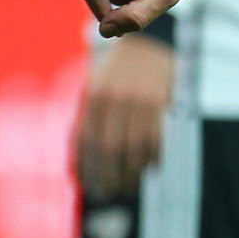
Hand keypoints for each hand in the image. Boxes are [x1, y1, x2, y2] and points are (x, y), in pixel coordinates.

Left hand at [73, 33, 174, 198]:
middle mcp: (117, 98)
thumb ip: (84, 128)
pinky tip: (147, 169)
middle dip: (108, 176)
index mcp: (95, 97)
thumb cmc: (115, 76)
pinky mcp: (162, 102)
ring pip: (135, 147)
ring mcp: (142, 100)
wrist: (149, 43)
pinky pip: (157, 138)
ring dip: (131, 173)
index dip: (89, 169)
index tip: (91, 188)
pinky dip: (152, 158)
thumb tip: (75, 172)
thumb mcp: (94, 94)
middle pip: (111, 148)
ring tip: (127, 187)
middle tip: (108, 194)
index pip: (89, 142)